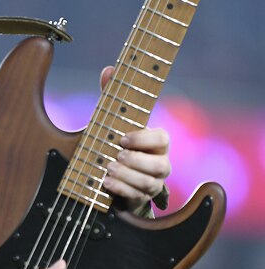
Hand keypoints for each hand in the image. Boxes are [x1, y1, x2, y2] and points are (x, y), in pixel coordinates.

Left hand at [100, 66, 171, 210]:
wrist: (108, 175)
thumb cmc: (113, 142)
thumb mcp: (108, 118)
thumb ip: (110, 95)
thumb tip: (108, 69)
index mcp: (156, 143)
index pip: (162, 139)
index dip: (144, 139)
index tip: (123, 138)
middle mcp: (159, 163)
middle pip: (160, 165)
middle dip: (137, 161)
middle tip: (116, 155)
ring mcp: (151, 183)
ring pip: (149, 183)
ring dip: (127, 176)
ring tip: (107, 168)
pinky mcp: (140, 199)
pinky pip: (136, 197)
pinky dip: (121, 190)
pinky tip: (105, 183)